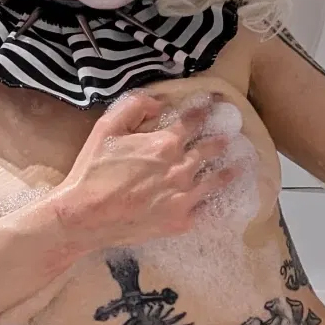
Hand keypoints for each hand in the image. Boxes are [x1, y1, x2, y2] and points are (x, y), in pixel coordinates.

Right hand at [55, 92, 235, 253]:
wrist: (85, 217)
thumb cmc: (93, 170)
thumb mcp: (107, 127)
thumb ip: (134, 107)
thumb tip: (159, 102)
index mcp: (165, 143)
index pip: (192, 122)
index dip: (204, 111)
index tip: (215, 104)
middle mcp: (181, 169)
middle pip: (208, 150)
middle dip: (220, 140)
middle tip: (231, 135)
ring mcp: (183, 197)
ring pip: (214, 181)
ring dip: (228, 171)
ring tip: (239, 166)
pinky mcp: (180, 222)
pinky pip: (204, 209)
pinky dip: (214, 203)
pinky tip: (222, 200)